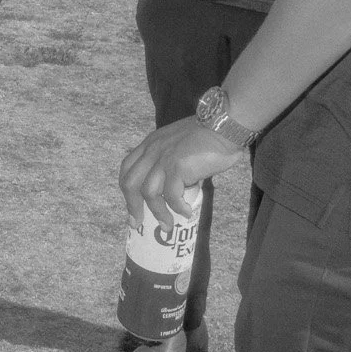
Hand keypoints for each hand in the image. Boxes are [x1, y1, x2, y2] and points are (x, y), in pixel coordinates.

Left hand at [120, 116, 241, 221]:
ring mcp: (163, 158)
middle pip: (130, 182)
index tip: (132, 208)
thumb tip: (174, 188)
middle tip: (138, 223)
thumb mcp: (179, 145)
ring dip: (157, 213)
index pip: (127, 168)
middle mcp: (152, 150)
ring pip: (148, 193)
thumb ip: (171, 162)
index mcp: (150, 144)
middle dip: (132, 206)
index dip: (126, 190)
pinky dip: (178, 207)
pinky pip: (172, 195)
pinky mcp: (177, 166)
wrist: (224, 125)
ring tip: (168, 226)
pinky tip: (186, 212)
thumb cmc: (208, 137)